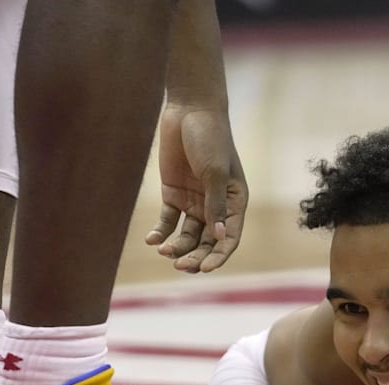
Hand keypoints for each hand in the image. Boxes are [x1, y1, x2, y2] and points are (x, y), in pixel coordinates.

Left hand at [147, 103, 247, 272]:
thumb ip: (216, 205)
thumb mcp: (215, 172)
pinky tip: (153, 240)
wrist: (190, 110)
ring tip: (164, 252)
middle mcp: (216, 206)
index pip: (229, 238)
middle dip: (196, 257)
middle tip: (180, 266)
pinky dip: (161, 232)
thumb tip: (219, 238)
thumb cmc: (211, 139)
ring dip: (178, 247)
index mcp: (235, 203)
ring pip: (187, 235)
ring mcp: (194, 201)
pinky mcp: (174, 194)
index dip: (219, 256)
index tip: (205, 269)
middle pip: (208, 242)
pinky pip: (167, 221)